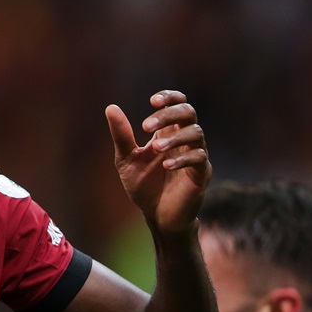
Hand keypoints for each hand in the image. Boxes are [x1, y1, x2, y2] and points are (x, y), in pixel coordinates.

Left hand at [106, 90, 211, 233]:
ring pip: (196, 133)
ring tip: (155, 148)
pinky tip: (166, 165)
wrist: (156, 215)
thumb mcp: (126, 159)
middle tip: (146, 127)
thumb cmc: (144, 185)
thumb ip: (121, 136)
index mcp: (168, 132)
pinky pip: (199, 159)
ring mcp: (195, 156)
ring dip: (175, 137)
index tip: (152, 101)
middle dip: (168, 114)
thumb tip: (111, 107)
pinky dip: (183, 159)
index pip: (178, 103)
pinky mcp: (201, 174)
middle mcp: (184, 140)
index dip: (170, 97)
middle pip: (188, 112)